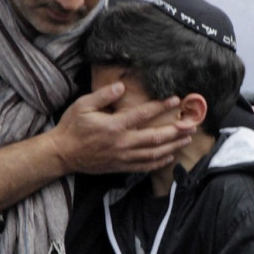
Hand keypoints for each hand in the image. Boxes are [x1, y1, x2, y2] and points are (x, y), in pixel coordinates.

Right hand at [49, 82, 194, 173]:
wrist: (62, 153)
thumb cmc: (72, 127)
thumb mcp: (83, 105)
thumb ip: (103, 95)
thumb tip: (122, 86)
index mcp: (114, 126)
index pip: (143, 114)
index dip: (161, 107)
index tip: (176, 100)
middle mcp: (122, 143)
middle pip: (155, 137)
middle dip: (176, 130)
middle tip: (192, 124)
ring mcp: (123, 157)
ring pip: (154, 153)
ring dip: (173, 146)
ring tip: (187, 139)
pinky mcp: (121, 167)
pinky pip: (145, 166)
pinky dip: (159, 162)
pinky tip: (170, 157)